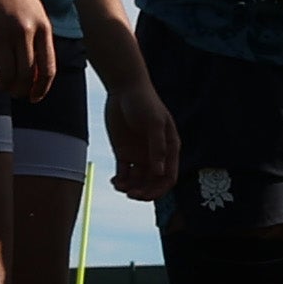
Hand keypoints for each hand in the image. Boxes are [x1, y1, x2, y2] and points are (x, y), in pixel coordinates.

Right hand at [0, 0, 60, 106]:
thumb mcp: (35, 12)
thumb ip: (39, 39)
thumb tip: (38, 74)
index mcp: (42, 27)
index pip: (47, 69)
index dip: (41, 89)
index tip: (34, 98)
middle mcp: (24, 31)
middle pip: (26, 75)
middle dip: (20, 90)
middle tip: (14, 92)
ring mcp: (2, 33)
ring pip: (6, 74)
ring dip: (4, 85)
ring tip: (1, 84)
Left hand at [110, 73, 183, 201]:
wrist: (124, 88)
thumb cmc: (144, 101)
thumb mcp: (154, 122)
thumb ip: (157, 146)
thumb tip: (160, 172)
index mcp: (168, 149)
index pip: (168, 178)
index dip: (158, 190)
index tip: (144, 194)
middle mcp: (154, 155)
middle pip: (152, 183)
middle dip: (143, 192)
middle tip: (131, 195)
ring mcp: (139, 154)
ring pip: (137, 181)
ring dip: (130, 188)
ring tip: (119, 186)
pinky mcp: (124, 152)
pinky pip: (123, 173)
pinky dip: (120, 181)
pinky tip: (114, 181)